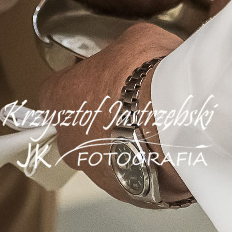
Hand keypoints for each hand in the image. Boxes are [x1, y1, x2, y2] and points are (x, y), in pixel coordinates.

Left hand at [36, 22, 189, 205]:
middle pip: (78, 127)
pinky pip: (133, 175)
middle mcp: (66, 141)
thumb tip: (133, 54)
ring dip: (125, 143)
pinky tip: (168, 150)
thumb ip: (124, 49)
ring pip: (106, 155)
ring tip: (158, 128)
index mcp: (57, 98)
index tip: (106, 76)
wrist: (175, 120)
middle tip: (133, 103)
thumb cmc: (145, 73)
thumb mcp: (135, 39)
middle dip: (102, 117)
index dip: (83, 81)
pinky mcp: (124, 193)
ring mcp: (93, 172)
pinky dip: (147, 165)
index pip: (58, 89)